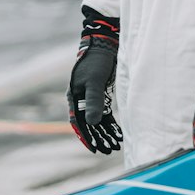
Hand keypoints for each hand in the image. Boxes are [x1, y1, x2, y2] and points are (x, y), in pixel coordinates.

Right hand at [67, 8, 122, 154]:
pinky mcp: (103, 94)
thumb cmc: (96, 61)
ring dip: (106, 132)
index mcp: (74, 97)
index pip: (78, 122)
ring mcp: (92, 97)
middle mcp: (81, 99)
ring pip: (98, 120)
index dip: (86, 136)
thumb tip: (92, 123)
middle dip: (98, 137)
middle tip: (108, 151)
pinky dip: (111, 123)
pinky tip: (119, 133)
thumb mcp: (94, 81)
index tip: (94, 149)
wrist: (106, 44)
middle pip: (89, 123)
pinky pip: (106, 113)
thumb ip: (93, 101)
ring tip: (115, 146)